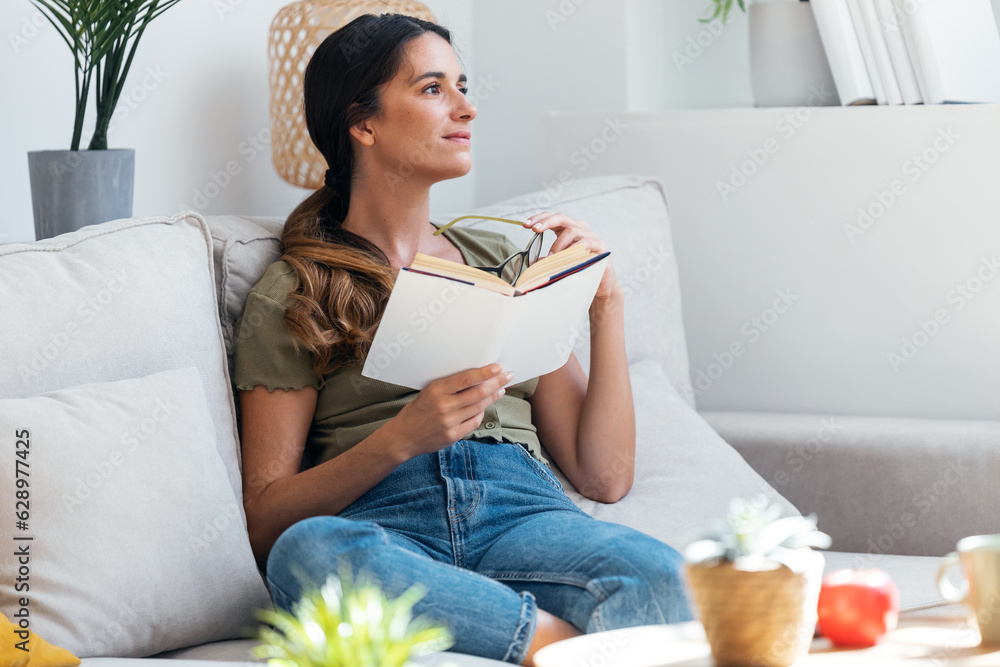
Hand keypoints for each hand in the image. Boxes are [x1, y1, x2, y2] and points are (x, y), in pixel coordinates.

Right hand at [392, 363, 511, 456]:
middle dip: (496, 383)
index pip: (466, 378)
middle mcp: (444, 406)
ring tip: (501, 389)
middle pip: (478, 392)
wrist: (403, 436)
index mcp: (436, 390)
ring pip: (479, 407)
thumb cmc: (418, 410)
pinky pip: (474, 422)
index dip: (485, 373)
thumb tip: (477, 377)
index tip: (498, 367)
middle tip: (507, 376)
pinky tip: (484, 407)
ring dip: (493, 396)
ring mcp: (450, 422)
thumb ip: (450, 386)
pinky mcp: (453, 435)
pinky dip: (481, 413)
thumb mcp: (429, 391)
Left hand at [522, 212, 620, 302]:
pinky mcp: (600, 246)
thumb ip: (549, 259)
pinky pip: (586, 242)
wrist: (599, 285)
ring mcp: (590, 236)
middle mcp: (580, 229)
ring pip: (572, 230)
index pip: (553, 217)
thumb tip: (534, 261)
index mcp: (568, 230)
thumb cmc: (578, 272)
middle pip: (562, 217)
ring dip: (558, 243)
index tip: (525, 224)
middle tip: (534, 229)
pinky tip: (566, 257)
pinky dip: (573, 249)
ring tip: (551, 257)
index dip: (539, 218)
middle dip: (546, 222)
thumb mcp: (559, 264)